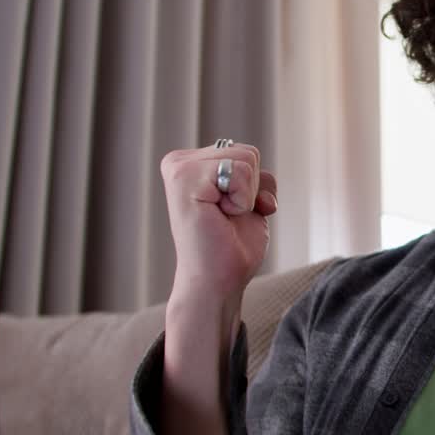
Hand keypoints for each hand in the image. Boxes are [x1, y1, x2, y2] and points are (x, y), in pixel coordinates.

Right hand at [160, 143, 278, 309]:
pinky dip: (242, 199)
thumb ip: (250, 173)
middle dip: (252, 189)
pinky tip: (221, 216)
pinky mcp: (184, 180)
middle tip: (227, 217)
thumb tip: (251, 160)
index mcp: (192, 163)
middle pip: (248, 153)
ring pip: (246, 159)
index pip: (246, 153)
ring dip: (247, 196)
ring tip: (222, 217)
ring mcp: (180, 169)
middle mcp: (180, 162)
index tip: (232, 211)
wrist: (217, 281)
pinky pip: (240, 171)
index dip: (254, 186)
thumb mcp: (249, 198)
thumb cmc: (231, 245)